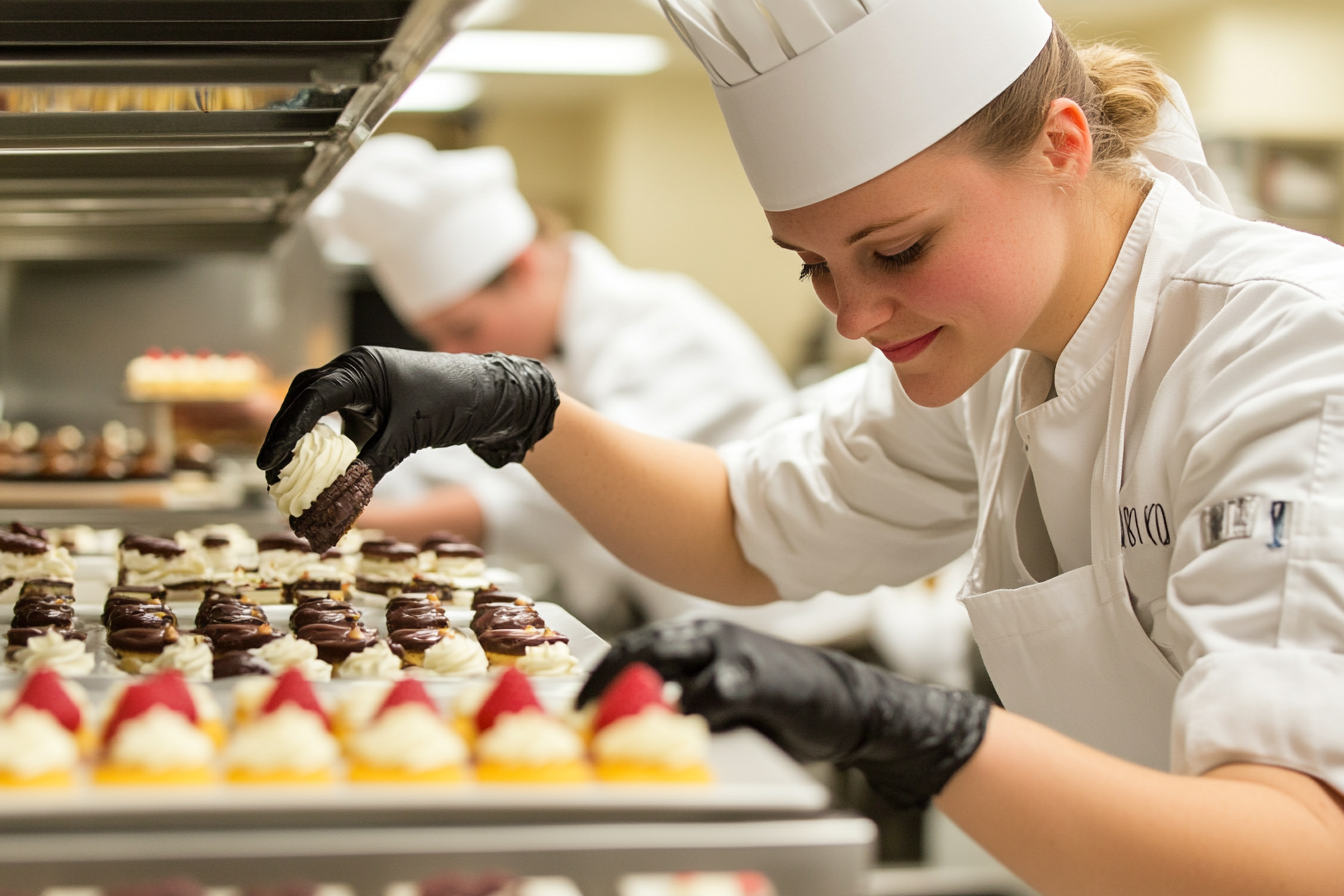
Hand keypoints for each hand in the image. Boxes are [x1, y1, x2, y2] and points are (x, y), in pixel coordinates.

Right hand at [257, 347, 557, 483]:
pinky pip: (339, 420)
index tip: (269, 465)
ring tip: (286, 476)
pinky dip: (325, 444)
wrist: (492, 398)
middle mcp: (357, 369)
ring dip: (301, 440)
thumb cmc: (452, 406)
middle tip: (269, 472)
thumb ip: (366, 471)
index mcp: (362, 367)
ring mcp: (365, 383)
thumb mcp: (405, 439)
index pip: (311, 398)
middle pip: (305, 398)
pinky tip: (316, 469)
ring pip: (318, 410)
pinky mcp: (374, 401)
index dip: (285, 432)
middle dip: (284, 436)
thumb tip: (332, 509)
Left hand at [578, 618, 989, 807]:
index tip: (576, 702)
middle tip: (581, 714)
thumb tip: (632, 721)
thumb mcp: (725, 689)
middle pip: (642, 646)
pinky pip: (709, 691)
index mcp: (698, 636)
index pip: (636, 644)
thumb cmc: (781, 699)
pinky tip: (673, 727)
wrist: (846, 701)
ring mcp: (732, 653)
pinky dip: (685, 709)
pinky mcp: (756, 679)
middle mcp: (710, 635)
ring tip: (609, 722)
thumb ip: (684, 695)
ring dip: (633, 691)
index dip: (602, 671)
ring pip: (666, 661)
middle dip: (606, 678)